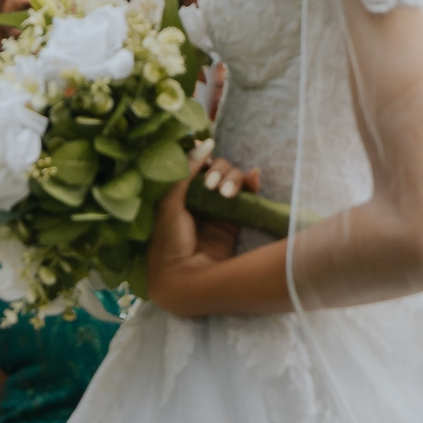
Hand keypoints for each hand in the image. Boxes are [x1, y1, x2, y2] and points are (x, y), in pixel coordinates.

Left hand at [145, 153, 249, 318]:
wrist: (186, 279)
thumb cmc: (169, 242)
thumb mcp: (170, 204)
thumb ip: (185, 172)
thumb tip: (202, 143)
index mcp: (177, 192)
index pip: (193, 164)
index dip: (201, 156)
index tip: (205, 150)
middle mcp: (197, 198)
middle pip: (215, 169)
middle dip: (218, 170)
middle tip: (212, 184)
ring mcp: (217, 208)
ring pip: (231, 179)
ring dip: (233, 178)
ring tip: (227, 193)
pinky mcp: (234, 220)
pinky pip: (245, 195)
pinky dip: (250, 184)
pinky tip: (253, 179)